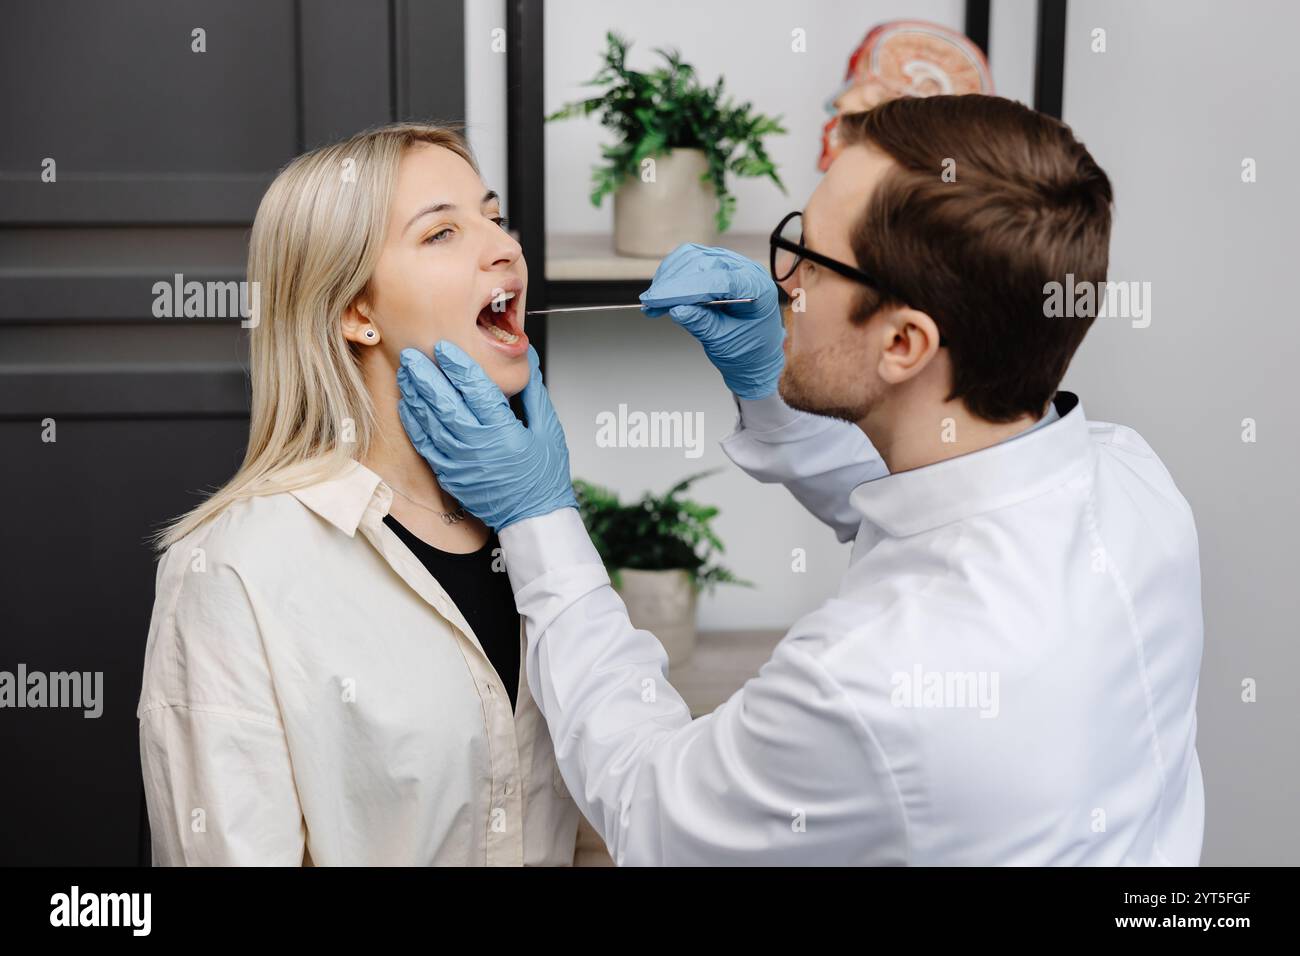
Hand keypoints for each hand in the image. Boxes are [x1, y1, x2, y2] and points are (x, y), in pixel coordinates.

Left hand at [396, 341, 577, 531]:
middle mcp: (477, 446)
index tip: (444, 348)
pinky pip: (425, 445)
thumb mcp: (548, 430)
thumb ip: (534, 393)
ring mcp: (459, 462)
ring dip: (415, 395)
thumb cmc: (544, 476)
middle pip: (444, 403)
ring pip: (429, 422)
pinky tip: (408, 406)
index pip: (475, 389)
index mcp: (503, 432)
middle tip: (412, 355)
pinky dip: (414, 423)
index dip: (457, 365)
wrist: (533, 518)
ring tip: (406, 374)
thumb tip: (527, 358)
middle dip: (426, 376)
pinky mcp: (450, 474)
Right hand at [638, 243, 784, 399]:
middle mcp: (746, 270)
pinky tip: (662, 293)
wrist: (755, 352)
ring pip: (693, 258)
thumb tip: (677, 309)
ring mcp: (732, 264)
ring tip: (654, 302)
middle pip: (702, 263)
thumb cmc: (748, 349)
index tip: (658, 299)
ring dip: (669, 278)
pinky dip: (673, 276)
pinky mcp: (718, 265)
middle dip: (672, 283)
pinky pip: (691, 260)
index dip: (683, 288)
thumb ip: (702, 324)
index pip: (717, 279)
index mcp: (756, 288)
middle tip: (650, 303)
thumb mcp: (724, 342)